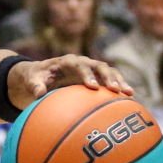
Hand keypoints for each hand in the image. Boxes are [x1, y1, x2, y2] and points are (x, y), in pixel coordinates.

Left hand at [10, 55, 132, 105]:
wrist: (41, 74)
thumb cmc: (36, 77)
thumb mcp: (32, 80)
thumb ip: (35, 85)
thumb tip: (38, 94)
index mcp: (67, 61)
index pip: (79, 65)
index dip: (87, 74)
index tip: (92, 86)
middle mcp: (82, 62)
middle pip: (99, 66)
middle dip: (108, 76)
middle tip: (116, 89)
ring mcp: (91, 69)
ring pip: (109, 72)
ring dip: (119, 81)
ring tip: (130, 93)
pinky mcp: (97, 77)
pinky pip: (111, 81)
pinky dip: (120, 88)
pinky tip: (130, 101)